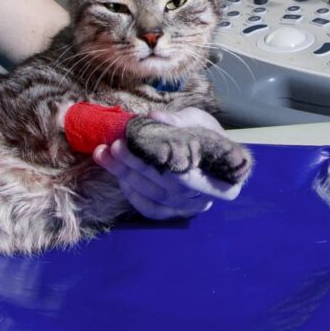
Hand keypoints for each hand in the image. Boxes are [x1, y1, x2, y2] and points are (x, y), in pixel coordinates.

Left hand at [93, 107, 244, 219]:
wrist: (207, 152)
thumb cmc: (205, 135)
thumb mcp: (198, 121)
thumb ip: (179, 120)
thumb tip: (153, 117)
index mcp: (226, 177)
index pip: (198, 177)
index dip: (172, 165)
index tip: (149, 148)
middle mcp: (208, 199)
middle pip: (170, 186)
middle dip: (139, 166)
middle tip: (116, 145)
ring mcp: (189, 209)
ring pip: (156, 197)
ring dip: (126, 175)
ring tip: (104, 153)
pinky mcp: (172, 214)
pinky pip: (150, 209)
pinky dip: (132, 192)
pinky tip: (118, 173)